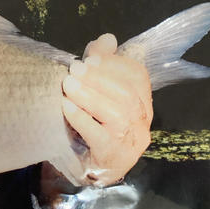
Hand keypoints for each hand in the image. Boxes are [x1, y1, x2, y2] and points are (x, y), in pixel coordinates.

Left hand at [61, 33, 152, 186]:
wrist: (89, 170)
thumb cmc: (94, 127)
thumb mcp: (97, 95)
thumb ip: (101, 67)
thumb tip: (107, 38)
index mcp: (142, 102)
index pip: (138, 77)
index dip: (114, 64)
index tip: (90, 59)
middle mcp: (142, 122)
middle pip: (128, 94)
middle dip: (99, 78)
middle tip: (73, 70)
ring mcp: (131, 142)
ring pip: (118, 114)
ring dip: (90, 96)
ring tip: (68, 85)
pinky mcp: (114, 158)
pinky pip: (101, 136)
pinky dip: (83, 119)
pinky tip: (66, 107)